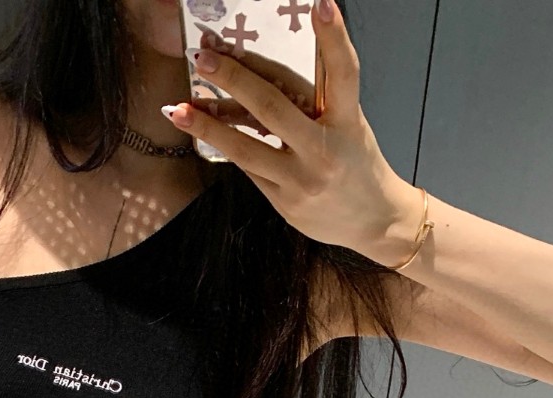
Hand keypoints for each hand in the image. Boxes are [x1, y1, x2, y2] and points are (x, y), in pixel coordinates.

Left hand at [165, 0, 421, 260]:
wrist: (374, 220)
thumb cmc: (358, 165)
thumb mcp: (350, 125)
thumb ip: (319, 99)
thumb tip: (270, 70)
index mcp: (347, 123)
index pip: (342, 74)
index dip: (333, 38)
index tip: (321, 4)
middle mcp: (323, 151)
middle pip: (272, 107)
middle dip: (234, 79)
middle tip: (205, 57)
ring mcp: (300, 181)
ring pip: (246, 149)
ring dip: (209, 126)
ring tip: (179, 110)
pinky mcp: (284, 202)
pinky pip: (248, 169)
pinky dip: (227, 146)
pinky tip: (204, 131)